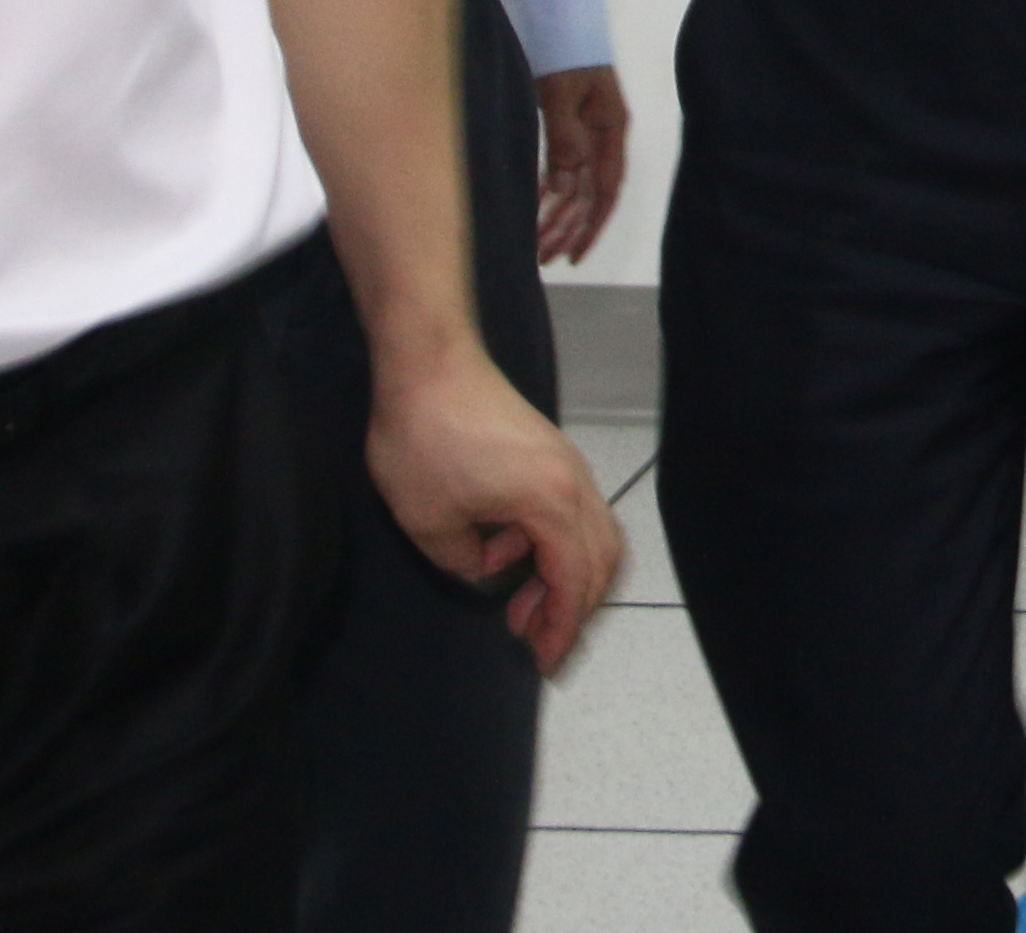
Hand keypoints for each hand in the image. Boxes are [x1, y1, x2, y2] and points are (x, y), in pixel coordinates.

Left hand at [365, 350, 626, 675]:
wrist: (428, 361)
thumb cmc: (425, 437)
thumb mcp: (430, 521)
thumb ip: (466, 563)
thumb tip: (485, 568)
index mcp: (551, 502)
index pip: (573, 580)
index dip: (562, 627)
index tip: (545, 663)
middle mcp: (573, 482)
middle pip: (600, 560)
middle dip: (573, 609)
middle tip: (537, 642)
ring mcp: (565, 463)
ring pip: (593, 534)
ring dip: (567, 576)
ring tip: (523, 603)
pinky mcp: (548, 453)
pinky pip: (571, 512)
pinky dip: (553, 544)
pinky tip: (504, 551)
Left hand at [534, 67, 630, 265]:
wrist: (558, 12)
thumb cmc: (564, 49)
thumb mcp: (561, 93)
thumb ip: (564, 139)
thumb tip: (565, 189)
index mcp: (611, 129)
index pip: (606, 190)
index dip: (592, 226)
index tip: (574, 254)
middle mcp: (604, 135)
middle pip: (590, 193)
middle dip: (568, 227)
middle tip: (544, 257)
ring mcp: (588, 129)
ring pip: (575, 183)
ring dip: (558, 213)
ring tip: (538, 242)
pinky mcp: (570, 122)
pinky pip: (563, 165)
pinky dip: (550, 187)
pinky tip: (536, 204)